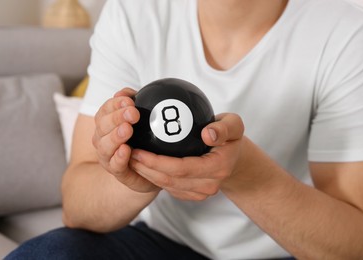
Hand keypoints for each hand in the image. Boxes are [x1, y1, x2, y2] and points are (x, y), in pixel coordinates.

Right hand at [92, 88, 159, 192]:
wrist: (148, 169)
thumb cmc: (143, 141)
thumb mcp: (142, 119)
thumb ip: (134, 103)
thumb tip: (126, 92)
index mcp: (106, 124)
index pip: (105, 110)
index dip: (115, 104)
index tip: (129, 100)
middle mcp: (102, 139)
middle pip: (102, 126)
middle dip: (116, 118)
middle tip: (133, 113)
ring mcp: (108, 157)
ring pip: (105, 146)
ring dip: (116, 136)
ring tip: (127, 129)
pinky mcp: (118, 172)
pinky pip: (115, 165)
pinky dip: (119, 157)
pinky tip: (127, 150)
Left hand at [129, 113, 244, 200]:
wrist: (234, 158)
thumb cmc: (231, 138)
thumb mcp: (234, 125)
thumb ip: (224, 128)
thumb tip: (207, 134)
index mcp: (218, 168)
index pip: (182, 168)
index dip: (156, 162)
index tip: (137, 150)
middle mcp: (210, 185)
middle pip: (170, 180)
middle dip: (145, 169)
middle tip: (127, 153)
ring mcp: (201, 192)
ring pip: (167, 186)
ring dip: (146, 175)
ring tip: (130, 158)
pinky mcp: (193, 194)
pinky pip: (170, 188)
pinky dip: (154, 178)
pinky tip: (142, 165)